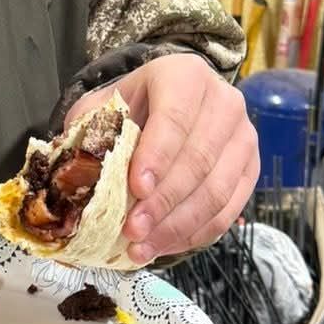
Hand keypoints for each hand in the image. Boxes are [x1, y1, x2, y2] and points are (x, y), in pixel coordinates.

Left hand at [67, 54, 258, 263]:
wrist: (173, 100)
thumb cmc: (132, 106)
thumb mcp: (104, 106)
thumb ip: (90, 131)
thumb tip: (72, 175)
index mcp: (185, 76)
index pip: (175, 118)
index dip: (157, 156)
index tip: (136, 189)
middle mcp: (224, 102)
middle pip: (199, 159)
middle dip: (164, 202)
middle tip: (132, 231)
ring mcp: (244, 136)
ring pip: (217, 190)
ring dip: (178, 225)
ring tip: (143, 247)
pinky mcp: (251, 168)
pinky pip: (229, 208)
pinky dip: (197, 232)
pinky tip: (166, 245)